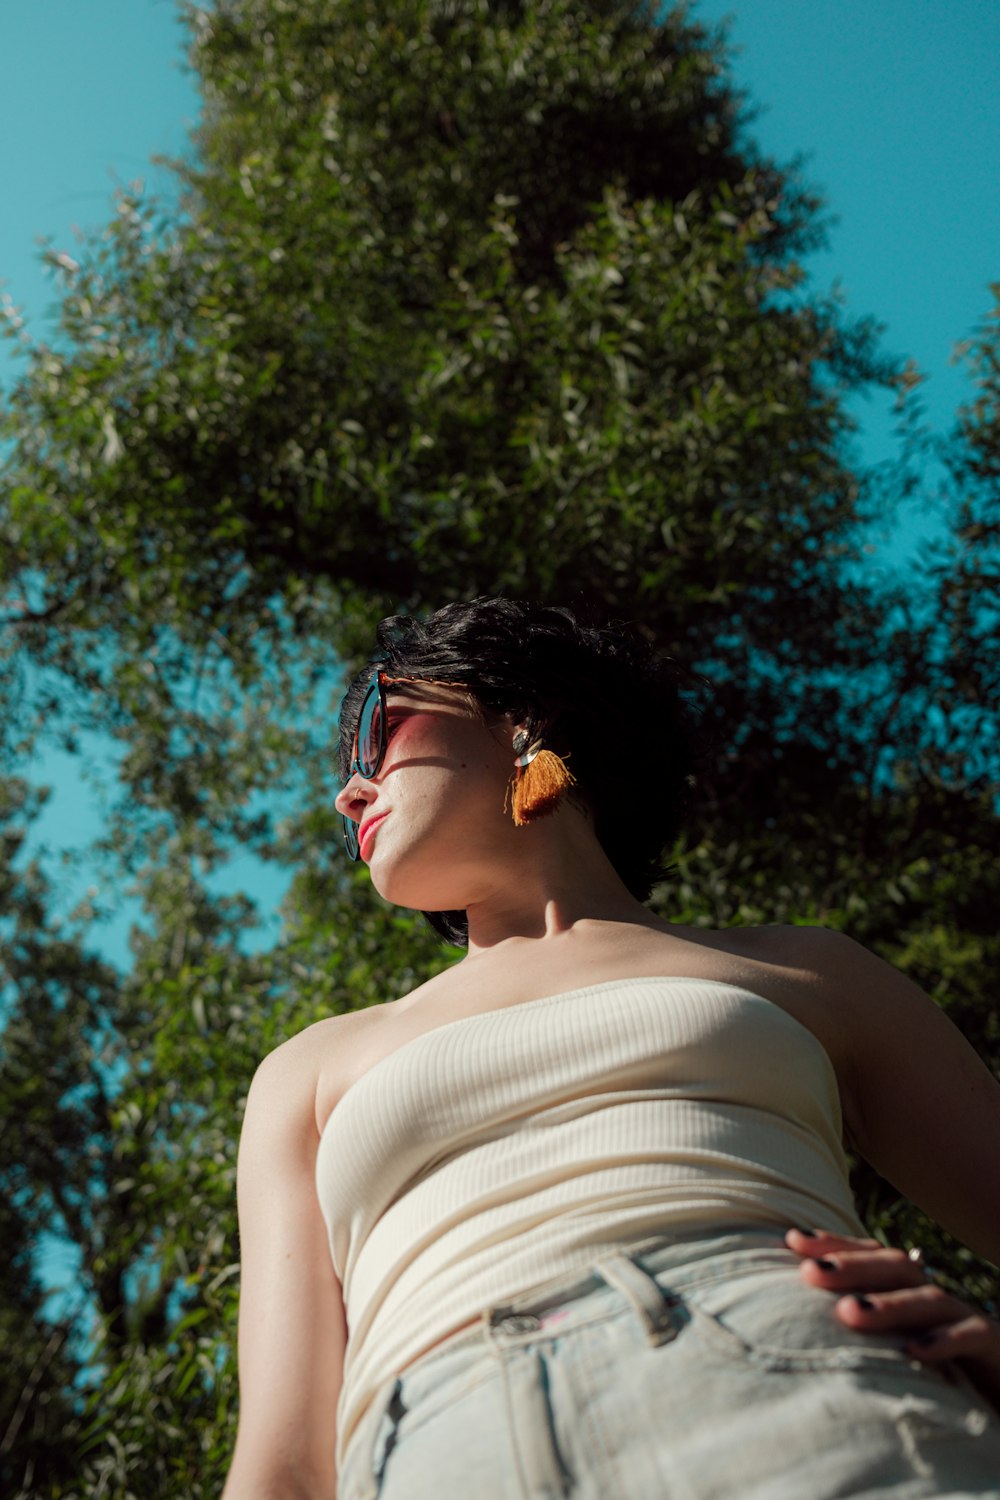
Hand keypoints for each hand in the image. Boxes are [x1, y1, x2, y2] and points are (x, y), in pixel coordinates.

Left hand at [785, 1228, 999, 1410]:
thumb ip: (859, 1320)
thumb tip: (795, 1313)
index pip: (871, 1256)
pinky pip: (972, 1335)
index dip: (835, 1245)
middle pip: (894, 1268)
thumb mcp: (894, 1340)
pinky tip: (913, 1352)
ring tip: (849, 1312)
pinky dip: (943, 1340)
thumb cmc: (941, 1367)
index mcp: (908, 1289)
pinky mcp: (992, 1344)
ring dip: (888, 1305)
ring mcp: (964, 1317)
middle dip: (851, 1267)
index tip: (792, 1240)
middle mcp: (932, 1296)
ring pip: (927, 1299)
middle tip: (810, 1273)